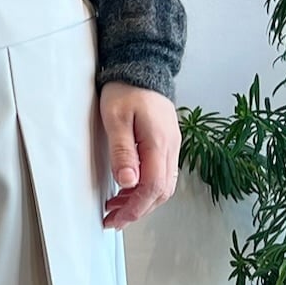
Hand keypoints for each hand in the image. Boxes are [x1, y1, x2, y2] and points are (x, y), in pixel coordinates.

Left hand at [99, 81, 179, 229]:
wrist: (142, 65)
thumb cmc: (126, 89)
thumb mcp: (116, 119)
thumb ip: (123, 152)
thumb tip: (128, 183)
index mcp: (159, 143)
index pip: (153, 187)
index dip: (135, 208)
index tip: (116, 219)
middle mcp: (171, 147)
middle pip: (161, 192)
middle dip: (137, 210)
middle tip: (113, 220)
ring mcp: (172, 146)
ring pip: (163, 185)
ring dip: (141, 201)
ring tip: (116, 208)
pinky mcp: (167, 143)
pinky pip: (161, 174)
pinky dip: (145, 188)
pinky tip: (127, 189)